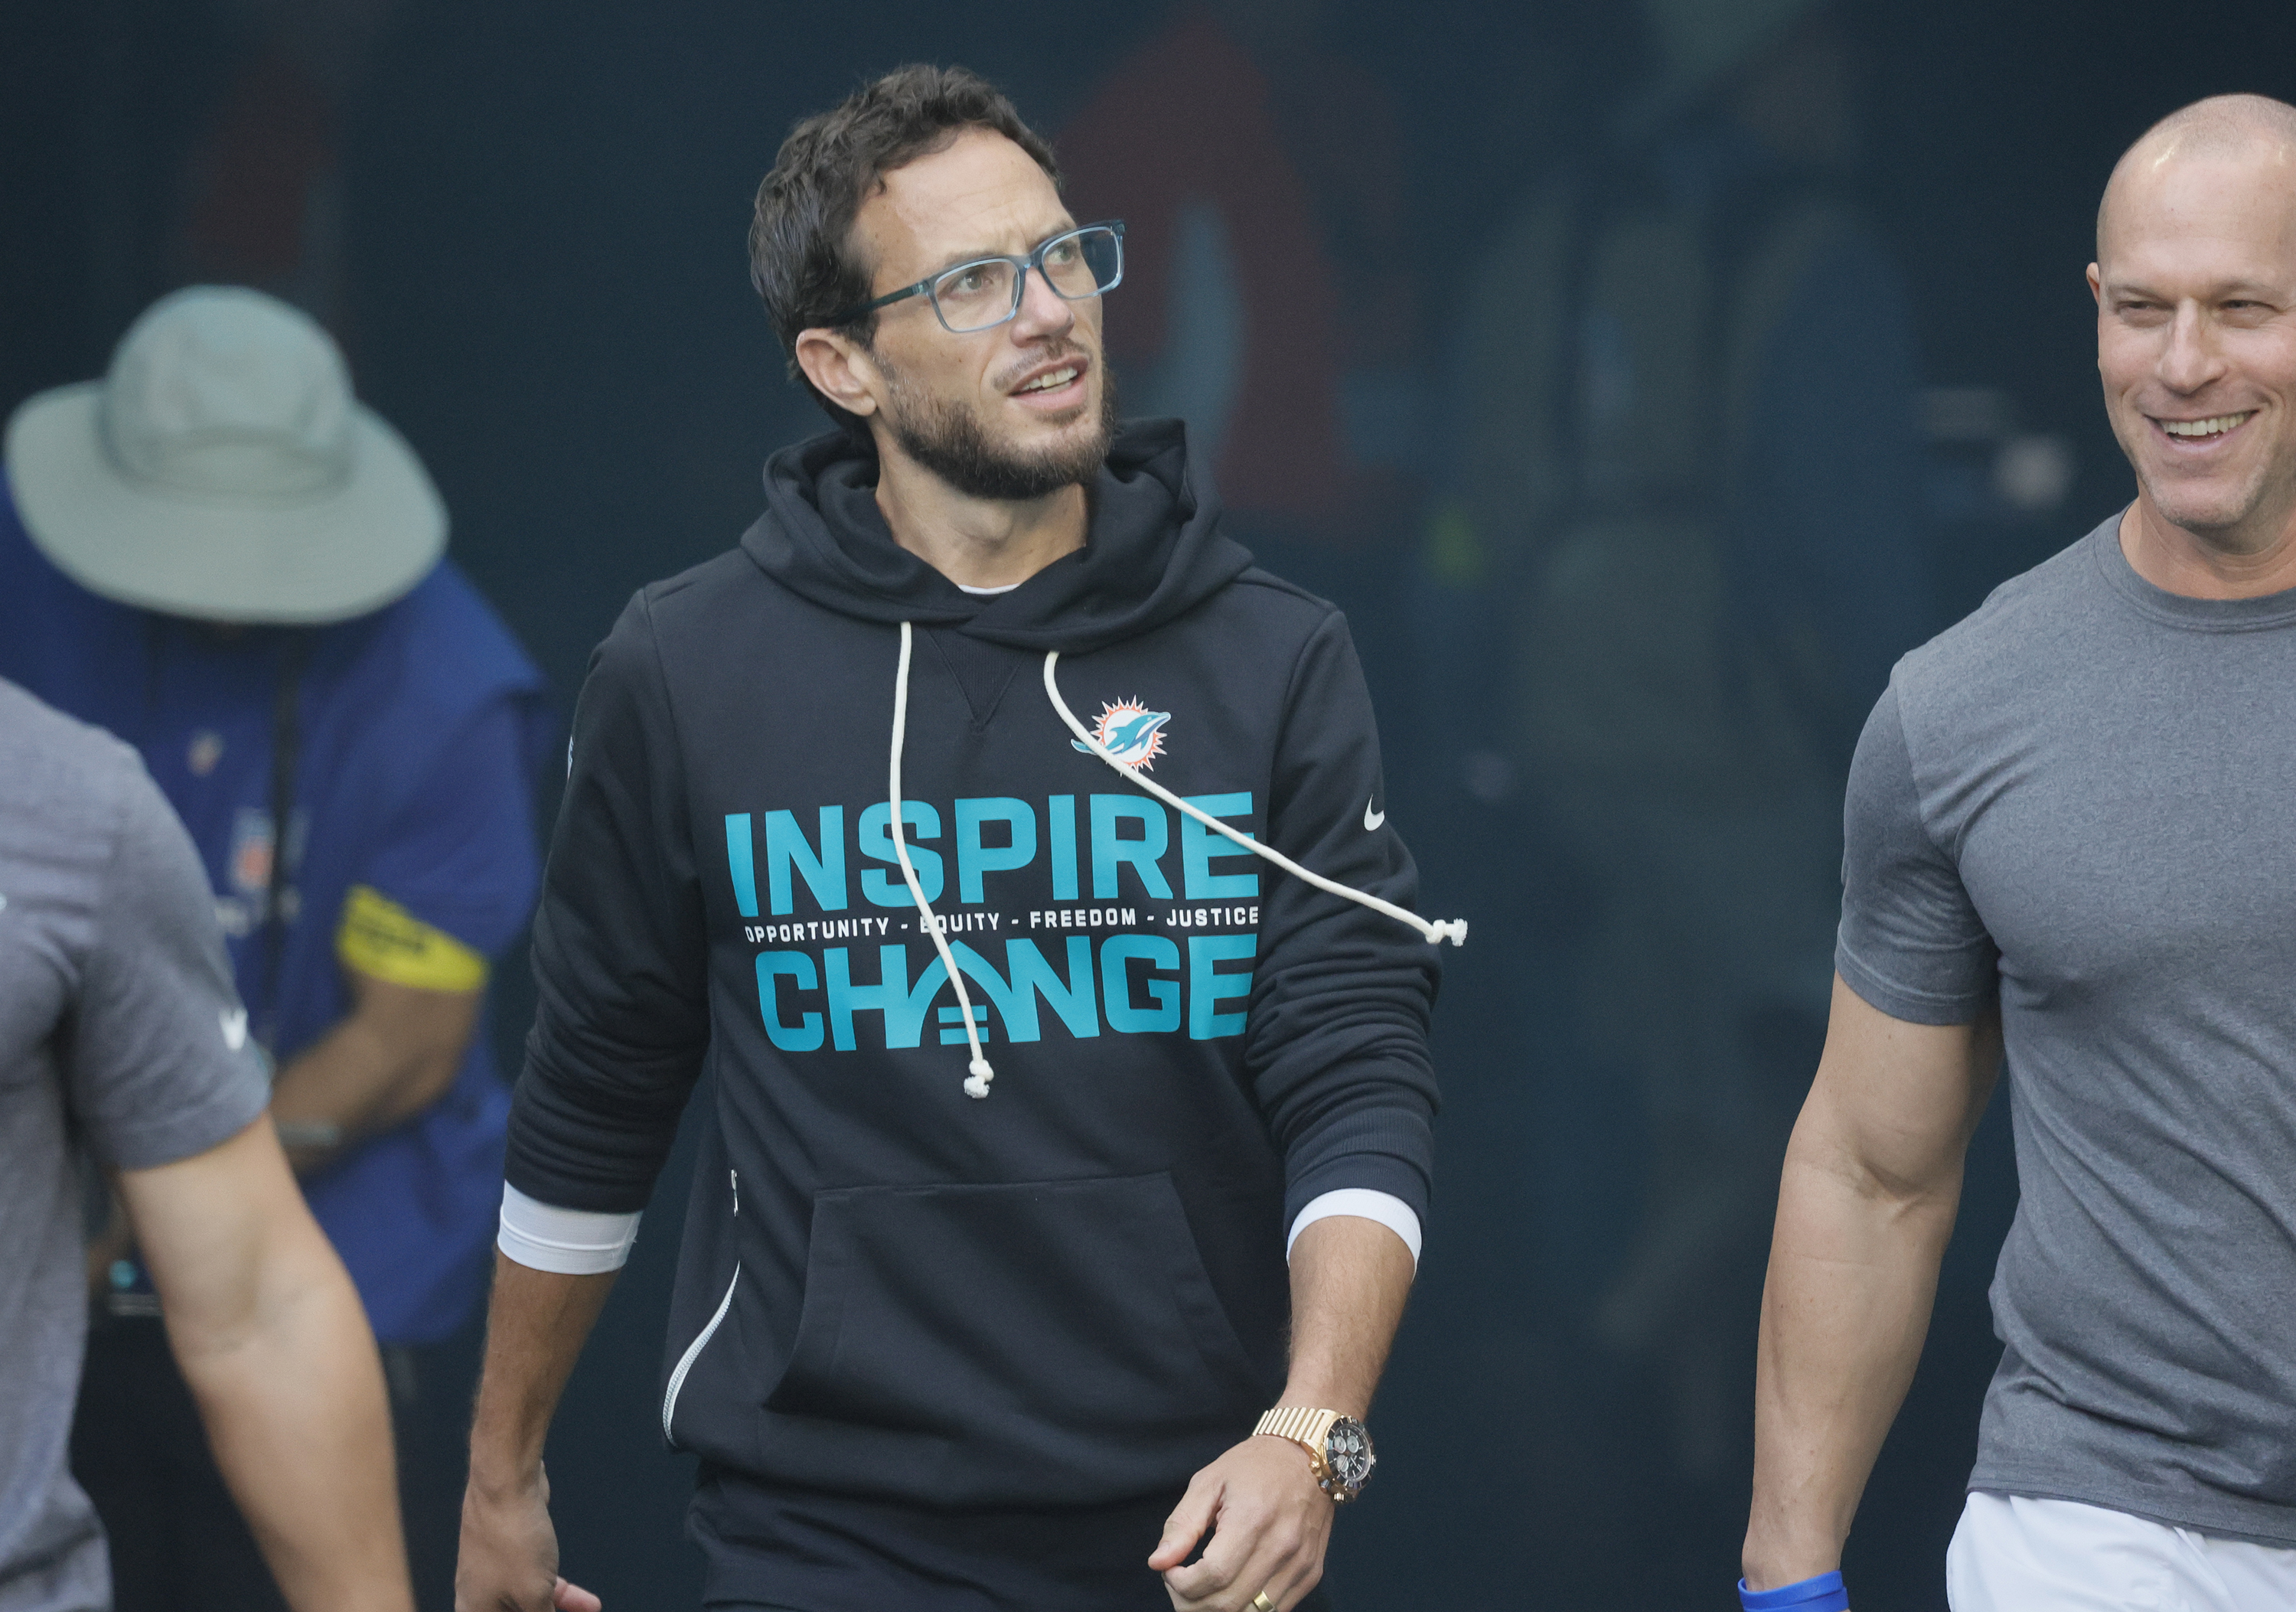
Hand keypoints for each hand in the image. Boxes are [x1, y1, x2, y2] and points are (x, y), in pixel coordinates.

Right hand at [455, 1463, 599, 1611]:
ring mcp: (496, 1573)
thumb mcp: (533, 1597)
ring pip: (530, 1606)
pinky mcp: (514, 1553)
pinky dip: (561, 1595)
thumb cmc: (513, 1542)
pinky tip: (585, 1602)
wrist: (507, 1483)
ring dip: (561, 1611)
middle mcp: (479, 1597)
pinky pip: (538, 1585)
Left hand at [1149, 1435, 1333, 1611]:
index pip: (1213, 1575)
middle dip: (1193, 1604)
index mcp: (1252, 1517)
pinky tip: (1233, 1586)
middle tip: (1181, 1585)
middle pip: (1229, 1604)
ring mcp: (1300, 1563)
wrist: (1308, 1458)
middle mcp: (1281, 1545)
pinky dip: (1247, 1606)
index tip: (1171, 1572)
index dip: (1182, 1584)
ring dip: (1218, 1610)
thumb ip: (1182, 1524)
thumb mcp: (1209, 1482)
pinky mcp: (1311, 1574)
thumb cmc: (1255, 1465)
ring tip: (1204, 1589)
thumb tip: (1158, 1562)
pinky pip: (1275, 1610)